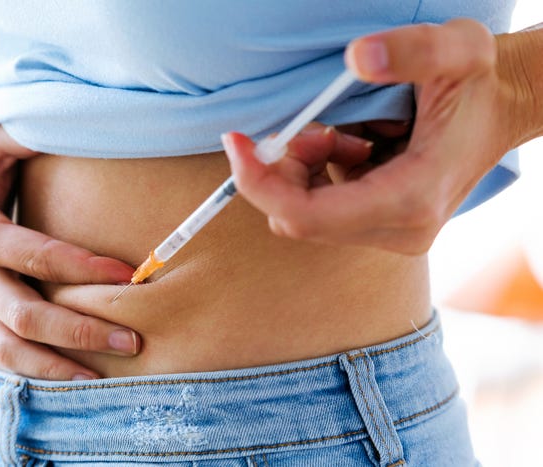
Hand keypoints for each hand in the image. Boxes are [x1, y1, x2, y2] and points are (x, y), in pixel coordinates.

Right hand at [0, 122, 139, 379]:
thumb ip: (25, 128)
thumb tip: (77, 116)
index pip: (19, 250)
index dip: (70, 263)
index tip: (124, 271)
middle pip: (20, 312)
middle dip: (78, 327)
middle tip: (133, 338)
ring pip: (11, 348)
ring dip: (60, 364)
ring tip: (110, 376)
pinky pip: (10, 359)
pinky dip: (43, 373)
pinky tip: (85, 380)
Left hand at [225, 19, 518, 254]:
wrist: (503, 108)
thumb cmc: (481, 83)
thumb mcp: (458, 50)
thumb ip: (412, 51)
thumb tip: (357, 59)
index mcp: (411, 199)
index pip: (307, 215)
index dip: (259, 183)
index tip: (237, 142)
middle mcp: (400, 229)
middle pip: (299, 219)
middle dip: (283, 171)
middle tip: (303, 127)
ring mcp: (391, 232)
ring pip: (307, 215)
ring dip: (303, 169)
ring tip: (338, 131)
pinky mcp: (382, 225)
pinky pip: (323, 208)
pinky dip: (319, 173)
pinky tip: (350, 143)